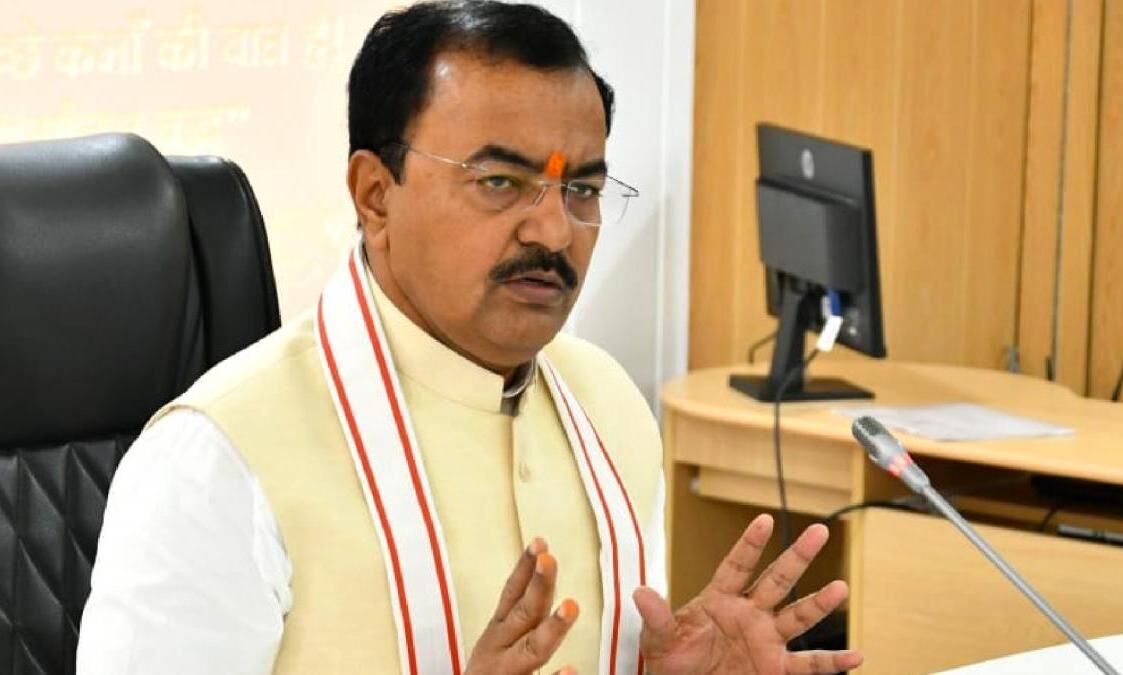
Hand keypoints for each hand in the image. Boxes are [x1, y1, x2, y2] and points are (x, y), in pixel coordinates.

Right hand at [465, 538, 580, 674]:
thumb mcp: (497, 642)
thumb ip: (521, 614)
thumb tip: (543, 569)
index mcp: (496, 635)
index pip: (511, 595)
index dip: (525, 568)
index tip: (540, 542)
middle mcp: (497, 653)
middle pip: (523, 616)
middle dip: (539, 586)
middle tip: (551, 560)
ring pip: (530, 652)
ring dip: (551, 629)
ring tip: (572, 607)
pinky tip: (572, 672)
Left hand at [634, 514, 862, 673]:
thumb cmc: (671, 663)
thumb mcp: (659, 641)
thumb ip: (656, 618)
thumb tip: (639, 592)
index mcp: (719, 600)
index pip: (737, 566)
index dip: (750, 544)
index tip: (764, 519)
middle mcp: (748, 615)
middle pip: (777, 580)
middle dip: (797, 557)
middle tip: (819, 530)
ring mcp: (765, 641)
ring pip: (797, 616)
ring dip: (819, 604)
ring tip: (842, 587)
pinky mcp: (775, 668)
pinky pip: (808, 665)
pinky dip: (832, 662)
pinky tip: (856, 656)